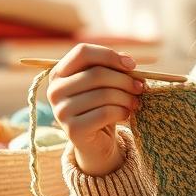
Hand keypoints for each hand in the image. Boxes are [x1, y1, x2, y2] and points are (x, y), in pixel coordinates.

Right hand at [47, 43, 144, 175]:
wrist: (95, 143)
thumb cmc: (101, 107)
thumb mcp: (105, 84)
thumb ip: (113, 68)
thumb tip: (128, 62)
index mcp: (59, 73)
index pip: (82, 52)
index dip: (110, 55)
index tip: (132, 66)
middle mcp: (54, 90)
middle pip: (96, 74)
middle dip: (124, 80)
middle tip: (140, 87)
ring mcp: (61, 111)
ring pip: (103, 94)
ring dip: (126, 97)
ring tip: (135, 102)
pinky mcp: (72, 130)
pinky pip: (105, 113)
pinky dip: (122, 112)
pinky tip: (126, 114)